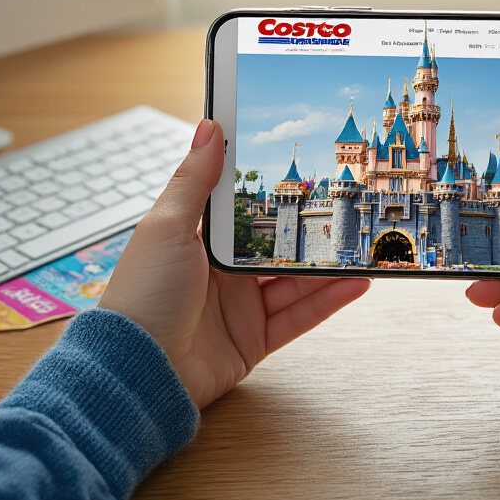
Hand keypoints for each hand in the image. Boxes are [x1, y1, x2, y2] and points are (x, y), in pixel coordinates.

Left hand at [99, 119, 370, 407]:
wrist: (137, 371)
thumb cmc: (141, 297)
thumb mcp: (167, 228)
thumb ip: (195, 180)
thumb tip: (209, 128)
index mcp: (196, 242)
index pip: (241, 211)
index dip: (270, 193)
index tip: (302, 170)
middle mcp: (219, 274)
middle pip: (275, 247)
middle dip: (309, 231)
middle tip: (346, 208)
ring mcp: (238, 308)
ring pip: (293, 281)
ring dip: (327, 265)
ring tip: (361, 246)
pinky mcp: (253, 340)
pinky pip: (299, 317)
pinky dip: (328, 300)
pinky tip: (355, 283)